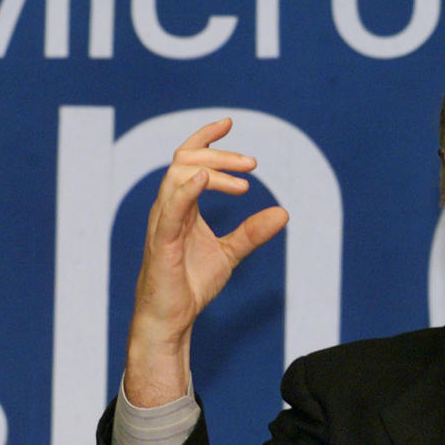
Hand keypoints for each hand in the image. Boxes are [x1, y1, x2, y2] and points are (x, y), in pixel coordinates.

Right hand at [125, 118, 288, 406]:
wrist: (171, 320)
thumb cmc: (189, 285)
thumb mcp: (230, 254)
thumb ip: (253, 232)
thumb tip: (283, 212)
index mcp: (181, 206)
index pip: (188, 159)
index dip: (206, 138)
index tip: (229, 124)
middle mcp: (168, 208)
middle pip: (186, 161)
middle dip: (220, 154)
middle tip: (254, 164)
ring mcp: (162, 223)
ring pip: (177, 176)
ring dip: (213, 170)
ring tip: (244, 182)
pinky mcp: (162, 243)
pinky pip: (170, 209)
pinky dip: (186, 190)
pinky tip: (206, 179)